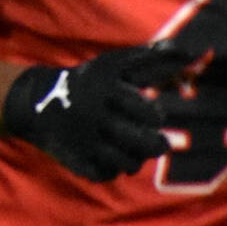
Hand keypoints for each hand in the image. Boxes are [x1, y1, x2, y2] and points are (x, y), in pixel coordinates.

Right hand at [1, 45, 185, 182]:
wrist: (38, 102)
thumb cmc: (88, 79)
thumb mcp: (114, 63)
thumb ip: (151, 55)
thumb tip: (188, 50)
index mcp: (108, 91)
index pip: (150, 114)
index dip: (156, 116)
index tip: (154, 115)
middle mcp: (97, 117)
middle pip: (143, 143)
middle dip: (157, 146)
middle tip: (159, 144)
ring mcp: (85, 141)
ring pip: (127, 163)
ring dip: (136, 160)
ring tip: (134, 151)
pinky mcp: (75, 160)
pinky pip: (105, 174)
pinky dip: (112, 170)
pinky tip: (111, 158)